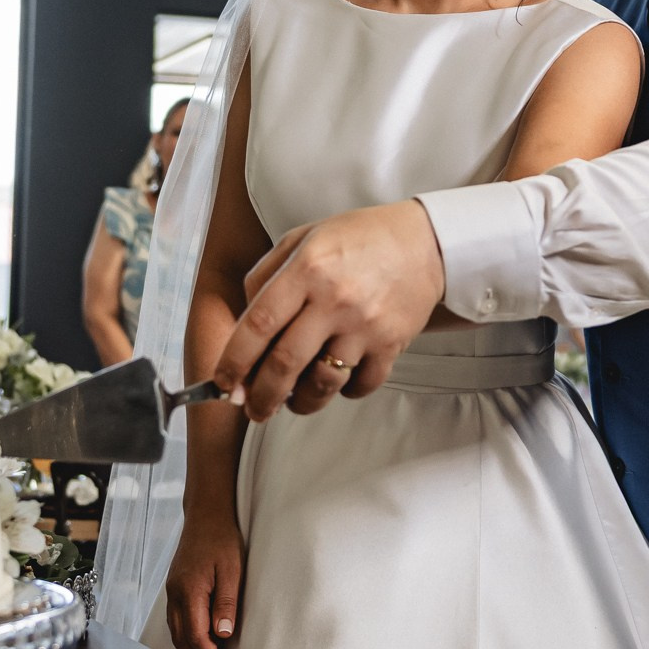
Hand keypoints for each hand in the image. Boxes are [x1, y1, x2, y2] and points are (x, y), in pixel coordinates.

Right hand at [164, 514, 244, 648]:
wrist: (206, 515)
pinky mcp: (174, 588)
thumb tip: (223, 634)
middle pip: (182, 639)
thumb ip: (226, 603)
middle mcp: (174, 594)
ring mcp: (171, 591)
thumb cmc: (222, 540)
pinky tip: (197, 643)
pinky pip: (175, 620)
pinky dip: (185, 637)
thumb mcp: (231, 571)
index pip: (195, 635)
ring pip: (176, 632)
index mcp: (189, 590)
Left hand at [214, 201, 443, 421]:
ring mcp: (364, 324)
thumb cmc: (358, 239)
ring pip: (322, 383)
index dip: (234, 360)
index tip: (223, 382)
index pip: (259, 323)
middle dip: (261, 396)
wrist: (425, 242)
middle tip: (253, 409)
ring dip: (301, 402)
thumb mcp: (303, 239)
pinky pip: (360, 385)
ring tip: (293, 401)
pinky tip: (336, 382)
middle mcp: (334, 298)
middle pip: (285, 363)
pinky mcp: (391, 344)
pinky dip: (343, 393)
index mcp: (307, 268)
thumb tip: (242, 325)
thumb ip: (266, 276)